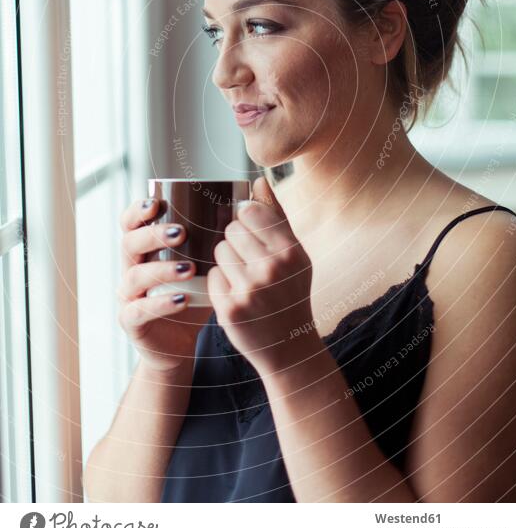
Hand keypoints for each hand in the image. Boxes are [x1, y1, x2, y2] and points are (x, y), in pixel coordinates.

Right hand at [117, 198, 212, 373]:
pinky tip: (182, 299)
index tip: (156, 202)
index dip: (137, 210)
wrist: (182, 342)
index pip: (131, 222)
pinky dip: (160, 303)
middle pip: (129, 243)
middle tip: (180, 232)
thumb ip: (219, 235)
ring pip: (134, 276)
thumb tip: (248, 198)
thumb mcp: (207, 263)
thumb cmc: (196, 294)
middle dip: (152, 234)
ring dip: (161, 269)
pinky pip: (139, 310)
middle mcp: (132, 267)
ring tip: (189, 268)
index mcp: (146, 248)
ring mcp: (129, 295)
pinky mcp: (131, 322)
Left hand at [207, 176, 314, 375]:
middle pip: (231, 230)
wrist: (289, 347)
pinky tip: (235, 295)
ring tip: (242, 278)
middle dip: (235, 242)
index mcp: (291, 251)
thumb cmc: (289, 293)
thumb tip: (258, 180)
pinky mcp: (230, 309)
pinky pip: (211, 276)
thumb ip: (276, 216)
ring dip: (225, 262)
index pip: (251, 211)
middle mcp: (272, 268)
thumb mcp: (293, 255)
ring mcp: (250, 290)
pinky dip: (218, 284)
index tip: (251, 233)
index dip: (246, 220)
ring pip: (218, 251)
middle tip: (248, 261)